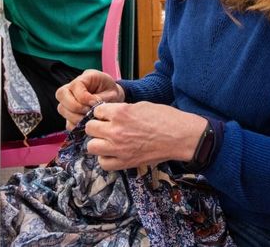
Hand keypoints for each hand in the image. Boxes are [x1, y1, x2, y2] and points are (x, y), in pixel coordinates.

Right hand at [55, 70, 124, 128]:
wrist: (113, 99)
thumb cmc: (112, 93)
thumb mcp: (112, 92)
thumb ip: (102, 99)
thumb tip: (92, 107)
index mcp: (85, 78)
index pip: (75, 85)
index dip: (83, 97)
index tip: (94, 103)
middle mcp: (73, 88)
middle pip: (61, 94)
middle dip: (74, 106)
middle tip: (87, 112)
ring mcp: (69, 100)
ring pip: (61, 108)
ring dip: (74, 117)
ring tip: (88, 120)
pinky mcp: (70, 113)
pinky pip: (66, 121)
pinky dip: (75, 125)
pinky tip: (86, 125)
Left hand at [83, 102, 206, 170]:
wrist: (179, 136)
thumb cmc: (164, 118)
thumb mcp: (140, 105)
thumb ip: (122, 110)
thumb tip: (110, 114)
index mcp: (120, 113)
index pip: (96, 112)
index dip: (102, 113)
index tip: (108, 116)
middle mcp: (116, 131)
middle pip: (90, 129)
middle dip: (97, 126)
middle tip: (106, 127)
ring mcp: (119, 149)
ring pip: (91, 147)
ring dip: (98, 143)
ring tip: (107, 141)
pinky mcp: (125, 163)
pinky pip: (103, 163)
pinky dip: (106, 159)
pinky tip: (113, 153)